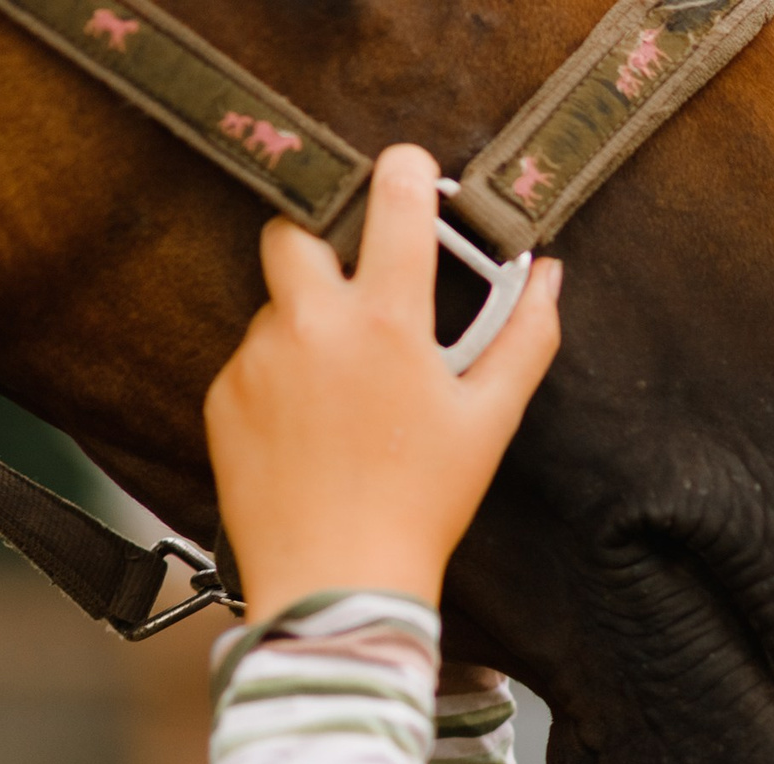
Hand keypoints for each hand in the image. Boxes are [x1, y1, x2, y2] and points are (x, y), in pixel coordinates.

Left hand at [204, 143, 562, 618]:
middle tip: (359, 289)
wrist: (336, 581)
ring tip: (346, 394)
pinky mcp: (224, 396)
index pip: (392, 201)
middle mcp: (311, 325)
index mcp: (385, 321)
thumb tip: (549, 276)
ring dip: (309, 325)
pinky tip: (313, 431)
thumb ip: (526, 337)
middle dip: (325, 242)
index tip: (411, 174)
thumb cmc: (421, 506)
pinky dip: (282, 379)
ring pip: (278, 305)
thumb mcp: (489, 422)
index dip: (404, 171)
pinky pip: (253, 361)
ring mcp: (258, 358)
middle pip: (296, 228)